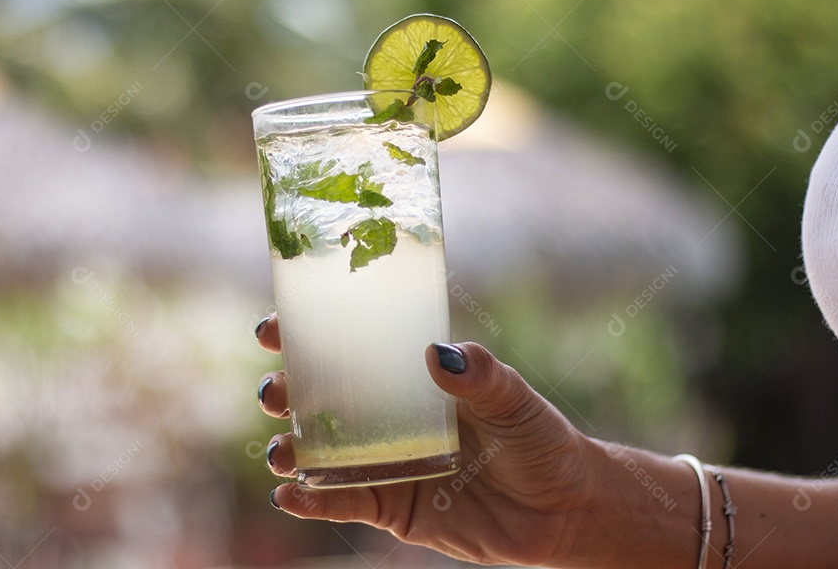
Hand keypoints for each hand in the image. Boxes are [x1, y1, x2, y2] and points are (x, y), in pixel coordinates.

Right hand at [254, 315, 601, 566]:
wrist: (564, 509)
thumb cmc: (539, 440)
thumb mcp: (513, 398)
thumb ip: (480, 375)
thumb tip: (437, 353)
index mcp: (409, 380)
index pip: (347, 351)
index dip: (302, 338)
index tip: (273, 328)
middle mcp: (387, 419)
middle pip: (318, 400)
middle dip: (284, 393)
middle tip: (276, 393)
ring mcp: (385, 463)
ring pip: (320, 453)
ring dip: (289, 449)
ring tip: (280, 450)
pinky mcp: (392, 507)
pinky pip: (342, 502)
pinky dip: (310, 501)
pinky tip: (288, 495)